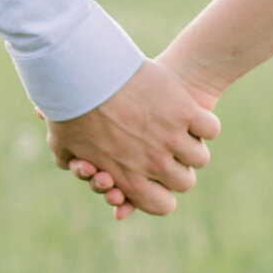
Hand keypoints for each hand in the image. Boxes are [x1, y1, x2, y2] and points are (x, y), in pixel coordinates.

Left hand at [47, 59, 220, 219]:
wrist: (87, 67)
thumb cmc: (69, 104)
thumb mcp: (62, 140)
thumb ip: (74, 162)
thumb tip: (83, 169)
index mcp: (127, 178)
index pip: (162, 205)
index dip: (162, 194)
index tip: (157, 180)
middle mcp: (153, 164)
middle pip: (185, 182)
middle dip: (179, 169)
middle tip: (168, 151)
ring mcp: (171, 138)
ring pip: (200, 157)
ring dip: (193, 145)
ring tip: (180, 131)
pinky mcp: (185, 111)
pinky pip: (210, 129)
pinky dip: (204, 123)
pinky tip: (192, 114)